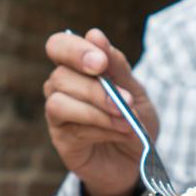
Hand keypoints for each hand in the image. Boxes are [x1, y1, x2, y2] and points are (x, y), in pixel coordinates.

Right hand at [42, 27, 159, 195]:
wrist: (138, 161)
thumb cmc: (134, 120)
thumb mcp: (134, 90)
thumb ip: (116, 66)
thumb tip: (94, 34)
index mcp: (77, 68)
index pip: (58, 46)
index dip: (75, 50)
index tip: (101, 62)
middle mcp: (61, 87)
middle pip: (60, 75)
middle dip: (95, 88)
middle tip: (125, 100)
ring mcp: (58, 114)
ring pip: (59, 101)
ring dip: (97, 108)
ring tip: (125, 119)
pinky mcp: (61, 139)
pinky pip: (70, 126)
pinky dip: (100, 126)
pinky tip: (120, 131)